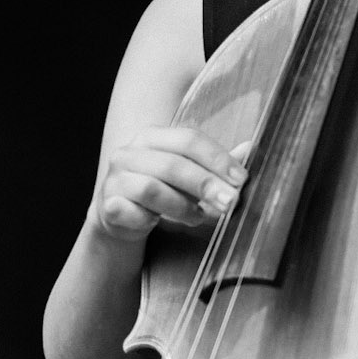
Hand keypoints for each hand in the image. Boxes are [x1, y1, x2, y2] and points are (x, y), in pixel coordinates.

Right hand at [91, 127, 248, 244]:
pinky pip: (132, 212)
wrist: (119, 214)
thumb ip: (216, 162)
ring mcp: (115, 178)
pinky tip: (158, 222)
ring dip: (182, 206)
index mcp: (152, 136)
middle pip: (173, 164)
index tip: (241, 179)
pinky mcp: (107, 205)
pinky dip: (150, 220)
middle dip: (206, 185)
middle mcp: (129, 152)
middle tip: (231, 203)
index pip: (188, 139)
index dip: (218, 158)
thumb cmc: (162, 189)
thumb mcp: (189, 172)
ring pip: (152, 189)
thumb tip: (250, 148)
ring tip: (197, 217)